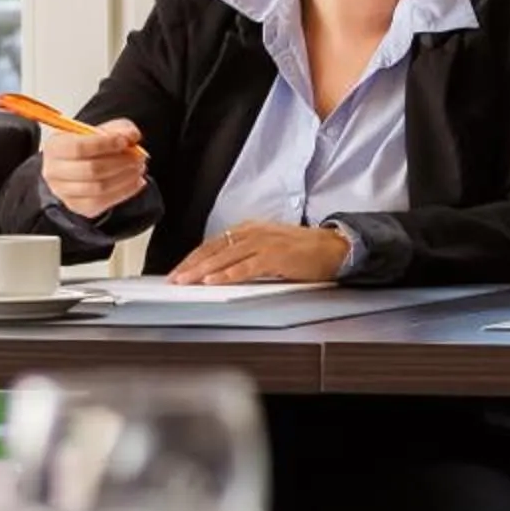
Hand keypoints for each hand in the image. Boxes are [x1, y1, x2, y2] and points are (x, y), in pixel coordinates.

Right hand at [38, 118, 147, 219]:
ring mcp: (63, 191)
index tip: (124, 142)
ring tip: (138, 168)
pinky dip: (125, 191)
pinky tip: (136, 182)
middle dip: (120, 163)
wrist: (85, 163)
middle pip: (90, 169)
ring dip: (125, 178)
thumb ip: (120, 129)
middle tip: (138, 157)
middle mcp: (53, 170)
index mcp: (54, 146)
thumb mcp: (106, 130)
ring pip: (98, 188)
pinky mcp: (77, 206)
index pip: (77, 148)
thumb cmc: (93, 145)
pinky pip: (102, 202)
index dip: (105, 144)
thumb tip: (131, 136)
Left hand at [171, 222, 350, 285]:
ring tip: (186, 281)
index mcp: (250, 229)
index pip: (214, 243)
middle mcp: (254, 233)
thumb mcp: (270, 245)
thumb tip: (222, 268)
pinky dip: (227, 274)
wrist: (335, 247)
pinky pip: (245, 267)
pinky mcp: (275, 257)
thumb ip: (247, 253)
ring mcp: (264, 243)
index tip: (179, 270)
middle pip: (214, 249)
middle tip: (174, 278)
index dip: (194, 257)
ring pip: (225, 257)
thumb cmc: (305, 250)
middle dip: (191, 264)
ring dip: (202, 270)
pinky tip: (213, 281)